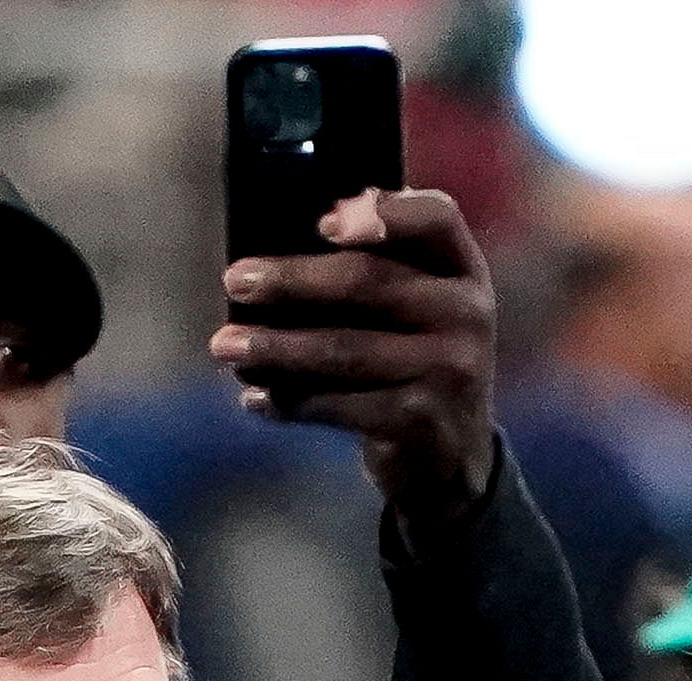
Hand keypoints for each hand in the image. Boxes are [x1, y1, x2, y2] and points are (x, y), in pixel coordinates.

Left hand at [215, 188, 500, 521]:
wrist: (452, 457)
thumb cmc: (413, 362)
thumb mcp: (418, 309)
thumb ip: (377, 267)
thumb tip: (277, 253)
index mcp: (462, 269)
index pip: (436, 218)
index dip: (383, 212)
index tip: (323, 222)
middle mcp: (466, 313)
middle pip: (369, 281)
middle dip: (292, 281)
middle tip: (235, 281)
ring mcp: (448, 370)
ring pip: (343, 349)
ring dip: (275, 347)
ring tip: (225, 345)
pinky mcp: (419, 421)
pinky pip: (337, 405)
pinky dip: (289, 400)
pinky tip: (253, 397)